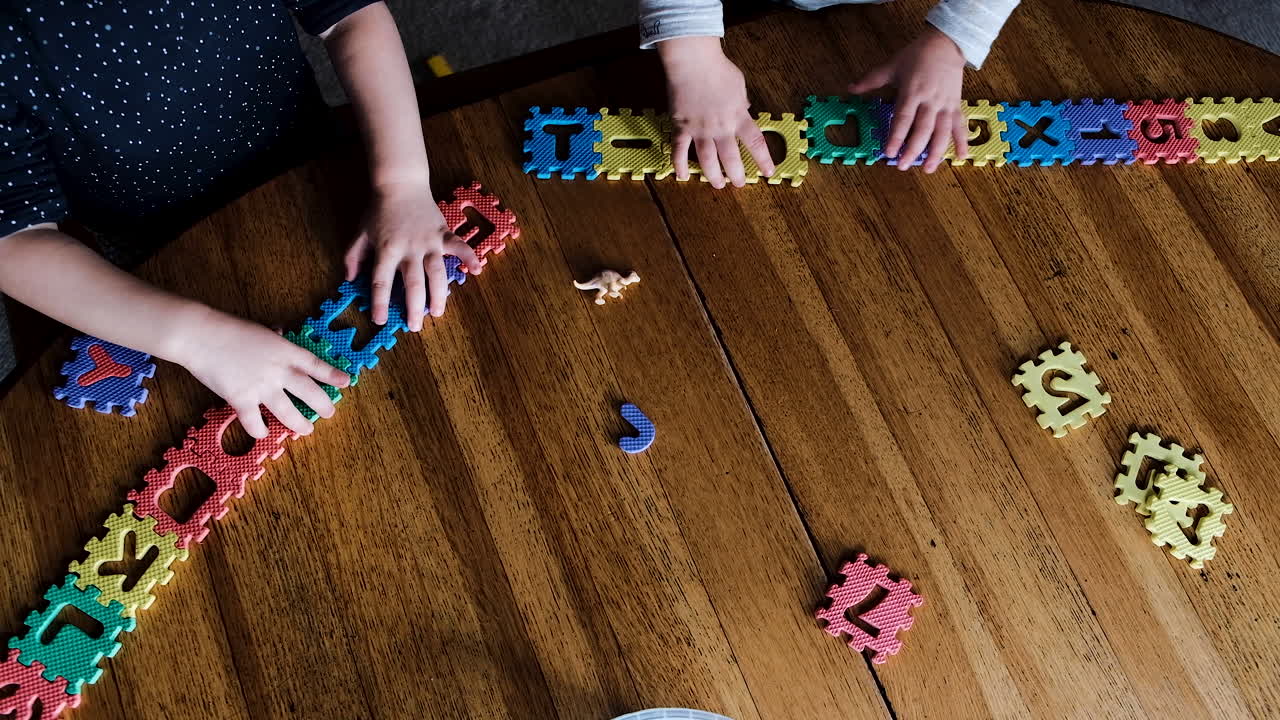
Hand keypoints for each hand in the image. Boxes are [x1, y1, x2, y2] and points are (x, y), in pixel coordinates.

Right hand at [176, 308, 351, 437]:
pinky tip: (264, 433)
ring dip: (299, 424)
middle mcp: (279, 371)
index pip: (315, 365)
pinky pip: (255, 422)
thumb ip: (274, 338)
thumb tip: (281, 334)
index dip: (332, 374)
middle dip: (322, 405)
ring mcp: (261, 387)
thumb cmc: (228, 328)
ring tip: (306, 430)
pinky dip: (260, 430)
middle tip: (329, 413)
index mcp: (285, 350)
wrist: (201, 336)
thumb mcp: (260, 330)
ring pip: (288, 412)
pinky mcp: (241, 400)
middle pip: (309, 392)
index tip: (346, 382)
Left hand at [343, 182, 481, 330]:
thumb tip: (350, 279)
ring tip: (437, 312)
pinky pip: (459, 246)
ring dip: (438, 294)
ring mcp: (429, 241)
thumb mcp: (360, 232)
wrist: (400, 182)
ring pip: (436, 272)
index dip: (380, 302)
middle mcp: (409, 249)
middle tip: (415, 326)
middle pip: (413, 283)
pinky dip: (469, 257)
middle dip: (414, 307)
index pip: (381, 281)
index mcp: (387, 249)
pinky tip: (476, 270)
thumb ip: (353, 256)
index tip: (380, 320)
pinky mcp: (443, 233)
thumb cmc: (379, 209)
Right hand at [658, 37, 774, 187]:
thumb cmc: (717, 67)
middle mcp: (721, 127)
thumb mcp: (739, 84)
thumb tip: (744, 109)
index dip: (764, 160)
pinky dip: (680, 165)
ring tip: (718, 185)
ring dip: (713, 175)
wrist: (692, 60)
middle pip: (731, 158)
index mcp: (738, 116)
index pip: (755, 143)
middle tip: (739, 183)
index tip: (769, 172)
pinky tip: (682, 176)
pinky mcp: (681, 127)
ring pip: (707, 160)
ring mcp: (700, 129)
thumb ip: (741, 102)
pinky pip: (679, 150)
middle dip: (737, 174)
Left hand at [850, 27, 967, 171]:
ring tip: (929, 169)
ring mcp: (945, 104)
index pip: (903, 118)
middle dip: (913, 150)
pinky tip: (961, 156)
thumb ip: (871, 80)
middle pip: (922, 129)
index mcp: (912, 92)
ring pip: (943, 132)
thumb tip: (850, 89)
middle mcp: (930, 101)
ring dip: (936, 152)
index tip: (888, 152)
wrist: (947, 43)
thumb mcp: (892, 65)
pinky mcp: (956, 105)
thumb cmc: (917, 55)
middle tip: (903, 166)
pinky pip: (960, 126)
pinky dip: (962, 141)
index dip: (896, 136)